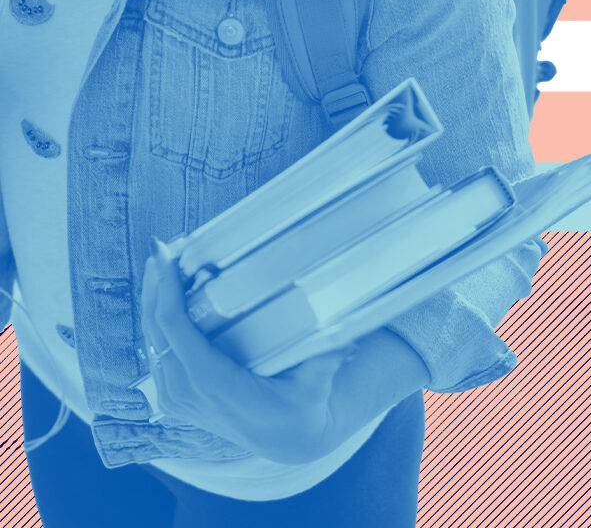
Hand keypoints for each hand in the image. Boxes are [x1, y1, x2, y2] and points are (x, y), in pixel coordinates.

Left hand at [140, 237, 355, 464]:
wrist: (286, 439)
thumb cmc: (301, 407)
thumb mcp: (315, 387)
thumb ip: (324, 360)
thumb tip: (342, 336)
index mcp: (214, 385)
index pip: (175, 332)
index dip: (166, 293)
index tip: (166, 258)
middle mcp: (188, 393)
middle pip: (156, 330)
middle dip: (155, 286)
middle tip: (162, 248)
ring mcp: (177, 398)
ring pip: (151, 340)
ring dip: (152, 299)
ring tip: (161, 262)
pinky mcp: (175, 397)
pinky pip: (156, 351)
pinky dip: (156, 319)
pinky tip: (163, 294)